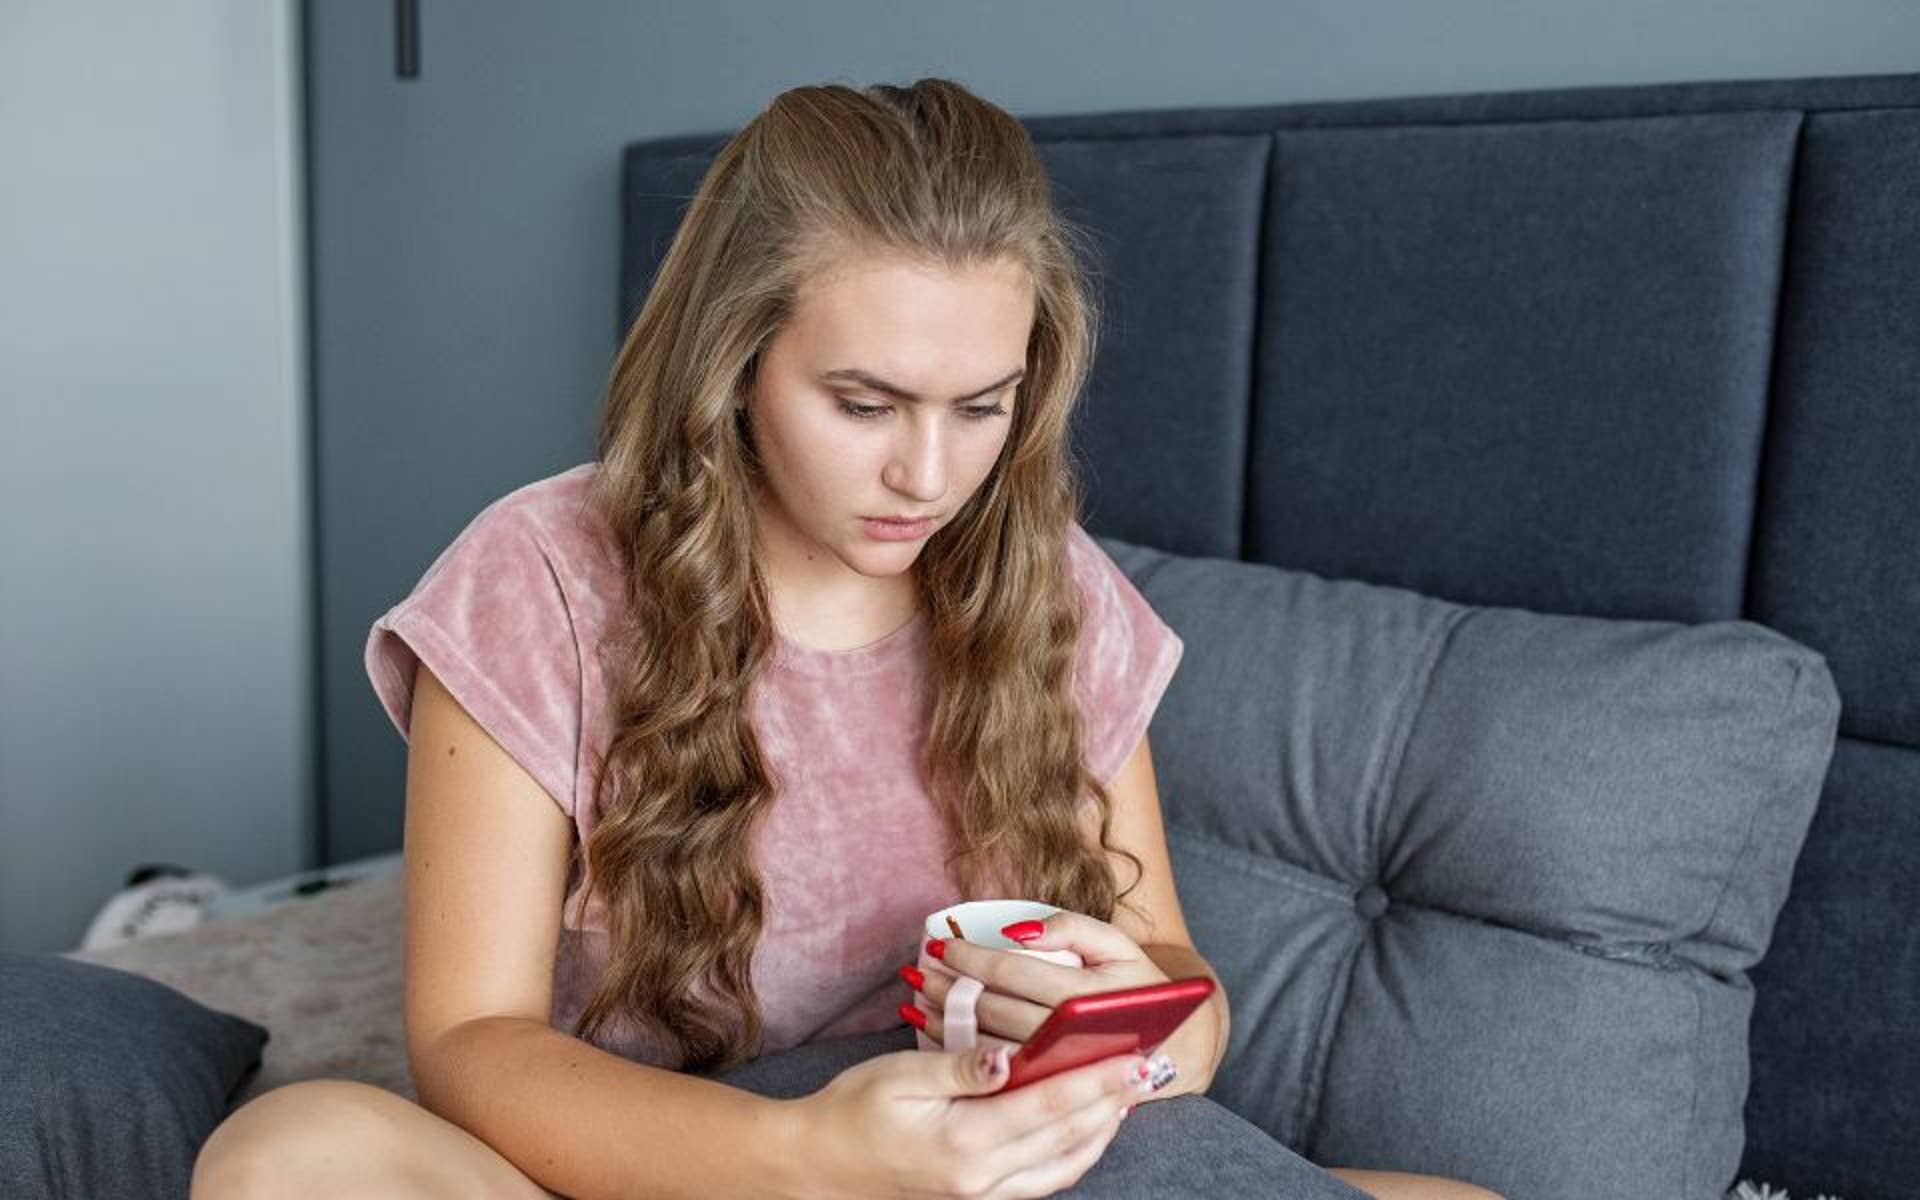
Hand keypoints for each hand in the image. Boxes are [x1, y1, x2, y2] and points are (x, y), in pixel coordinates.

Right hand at [787, 1041, 1157, 1198]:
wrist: (818, 1166)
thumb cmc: (853, 1110)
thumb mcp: (899, 1077)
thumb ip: (961, 1068)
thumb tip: (1011, 1056)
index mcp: (964, 1142)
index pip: (1049, 1105)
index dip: (1097, 1079)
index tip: (1135, 1055)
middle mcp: (982, 1179)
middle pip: (1067, 1137)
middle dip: (1114, 1101)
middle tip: (1152, 1067)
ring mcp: (983, 1196)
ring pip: (1063, 1165)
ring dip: (1102, 1129)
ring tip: (1129, 1093)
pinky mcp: (979, 1199)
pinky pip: (1043, 1181)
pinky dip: (1074, 1153)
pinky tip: (1087, 1128)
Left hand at [908, 910, 1171, 1050]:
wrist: (1172, 1047)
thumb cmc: (1136, 986)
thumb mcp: (1115, 944)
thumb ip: (1071, 927)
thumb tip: (1016, 931)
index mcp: (1085, 995)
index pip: (1014, 973)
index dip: (973, 958)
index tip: (942, 944)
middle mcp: (1070, 1037)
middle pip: (994, 1011)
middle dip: (951, 991)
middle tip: (916, 972)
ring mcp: (1059, 1071)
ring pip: (989, 1046)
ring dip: (949, 1024)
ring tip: (917, 1001)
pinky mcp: (1051, 1094)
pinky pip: (998, 1074)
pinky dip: (963, 1054)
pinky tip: (938, 1037)